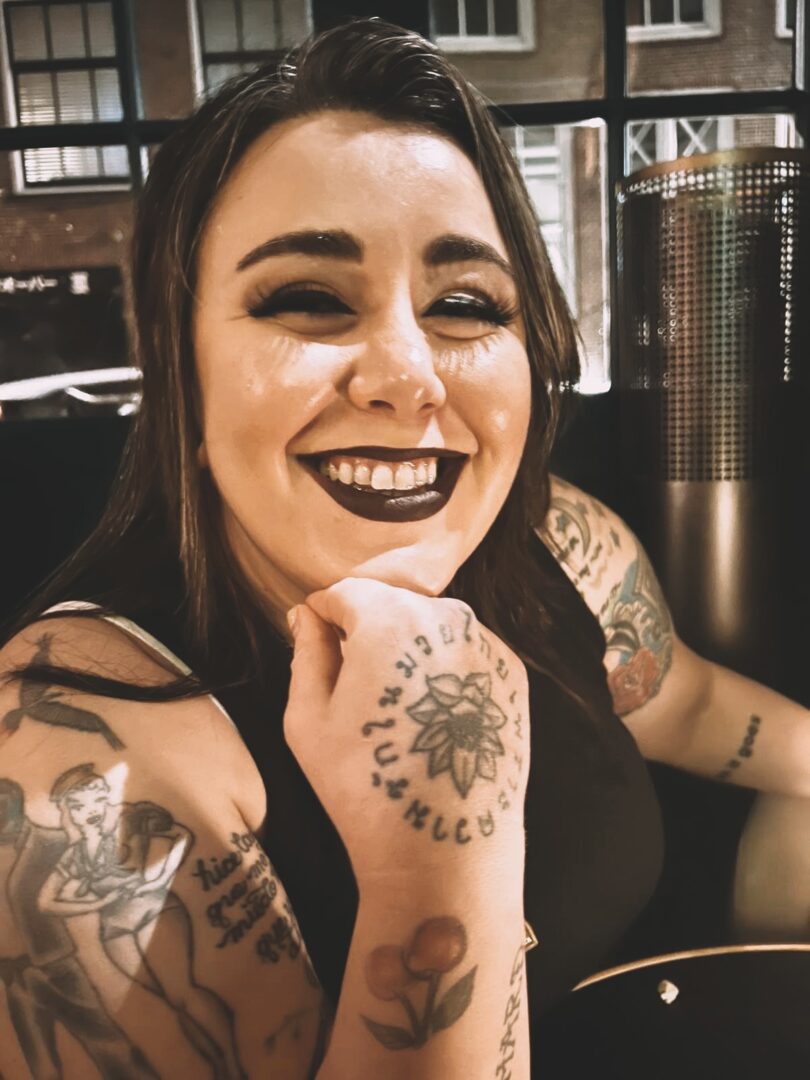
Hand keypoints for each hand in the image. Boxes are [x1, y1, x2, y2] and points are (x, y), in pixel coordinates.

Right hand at [283, 579, 529, 883]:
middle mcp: (447, 616)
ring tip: (397, 708)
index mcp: (390, 619)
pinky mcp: (513, 674)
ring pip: (432, 626)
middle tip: (354, 685)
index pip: (346, 591)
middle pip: (392, 604)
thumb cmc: (362, 786)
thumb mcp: (309, 719)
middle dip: (367, 630)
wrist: (446, 846)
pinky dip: (444, 669)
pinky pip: (465, 653)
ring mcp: (487, 644)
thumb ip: (307, 653)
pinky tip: (434, 719)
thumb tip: (306, 614)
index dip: (323, 614)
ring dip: (408, 648)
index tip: (315, 642)